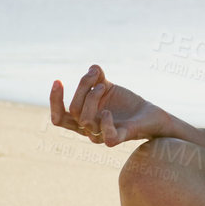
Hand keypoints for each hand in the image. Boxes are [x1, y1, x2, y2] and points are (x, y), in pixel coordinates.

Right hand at [49, 64, 166, 146]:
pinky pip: (108, 137)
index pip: (59, 117)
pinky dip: (106, 123)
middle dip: (81, 88)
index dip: (55, 100)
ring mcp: (103, 135)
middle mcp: (89, 129)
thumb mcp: (108, 87)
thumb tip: (92, 67)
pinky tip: (107, 111)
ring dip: (92, 98)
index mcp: (82, 119)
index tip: (58, 80)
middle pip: (73, 111)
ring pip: (86, 120)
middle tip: (95, 74)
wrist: (149, 114)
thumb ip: (97, 79)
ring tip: (103, 86)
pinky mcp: (119, 137)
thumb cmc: (125, 103)